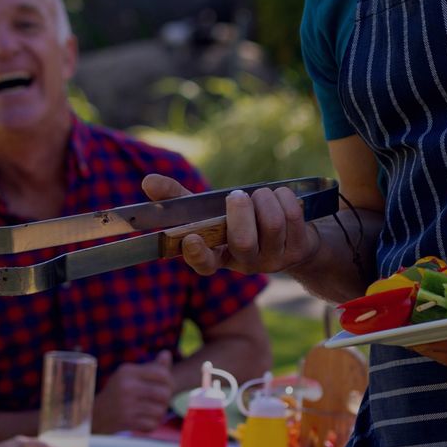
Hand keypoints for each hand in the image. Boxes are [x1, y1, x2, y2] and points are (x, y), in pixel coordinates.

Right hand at [92, 351, 173, 432]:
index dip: (169, 380)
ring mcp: (126, 404)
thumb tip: (167, 354)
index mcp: (128, 371)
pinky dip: (150, 424)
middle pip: (164, 393)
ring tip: (151, 410)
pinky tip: (143, 420)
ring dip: (158, 413)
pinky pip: (152, 424)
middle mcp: (127, 386)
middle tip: (160, 401)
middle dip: (166, 399)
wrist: (96, 413)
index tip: (165, 386)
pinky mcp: (127, 420)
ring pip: (160, 411)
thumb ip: (151, 366)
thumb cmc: (118, 391)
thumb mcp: (130, 374)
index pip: (162, 373)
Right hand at [142, 175, 319, 277]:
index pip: (204, 265)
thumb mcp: (207, 210)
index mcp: (218, 256)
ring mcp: (274, 259)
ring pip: (270, 224)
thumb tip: (147, 182)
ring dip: (264, 199)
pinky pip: (292, 217)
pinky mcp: (298, 249)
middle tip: (238, 195)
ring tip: (260, 194)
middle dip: (240, 213)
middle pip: (243, 242)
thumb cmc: (238, 220)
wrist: (290, 236)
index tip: (191, 238)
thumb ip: (176, 197)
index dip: (197, 254)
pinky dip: (283, 197)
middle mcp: (245, 263)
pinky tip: (278, 196)